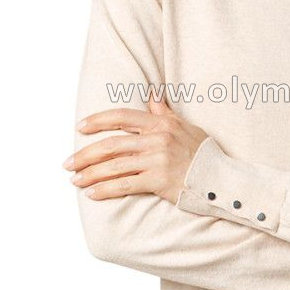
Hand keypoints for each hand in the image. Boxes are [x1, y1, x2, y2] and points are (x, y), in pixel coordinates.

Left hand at [62, 97, 208, 203]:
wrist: (220, 178)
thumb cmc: (203, 153)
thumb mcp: (185, 127)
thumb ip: (164, 114)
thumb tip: (153, 95)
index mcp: (160, 124)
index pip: (122, 116)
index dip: (98, 121)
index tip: (81, 127)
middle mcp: (157, 140)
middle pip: (111, 144)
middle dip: (85, 154)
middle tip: (68, 163)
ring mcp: (157, 161)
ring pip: (114, 166)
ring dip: (90, 174)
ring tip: (76, 180)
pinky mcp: (159, 182)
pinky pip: (125, 185)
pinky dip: (106, 190)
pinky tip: (93, 194)